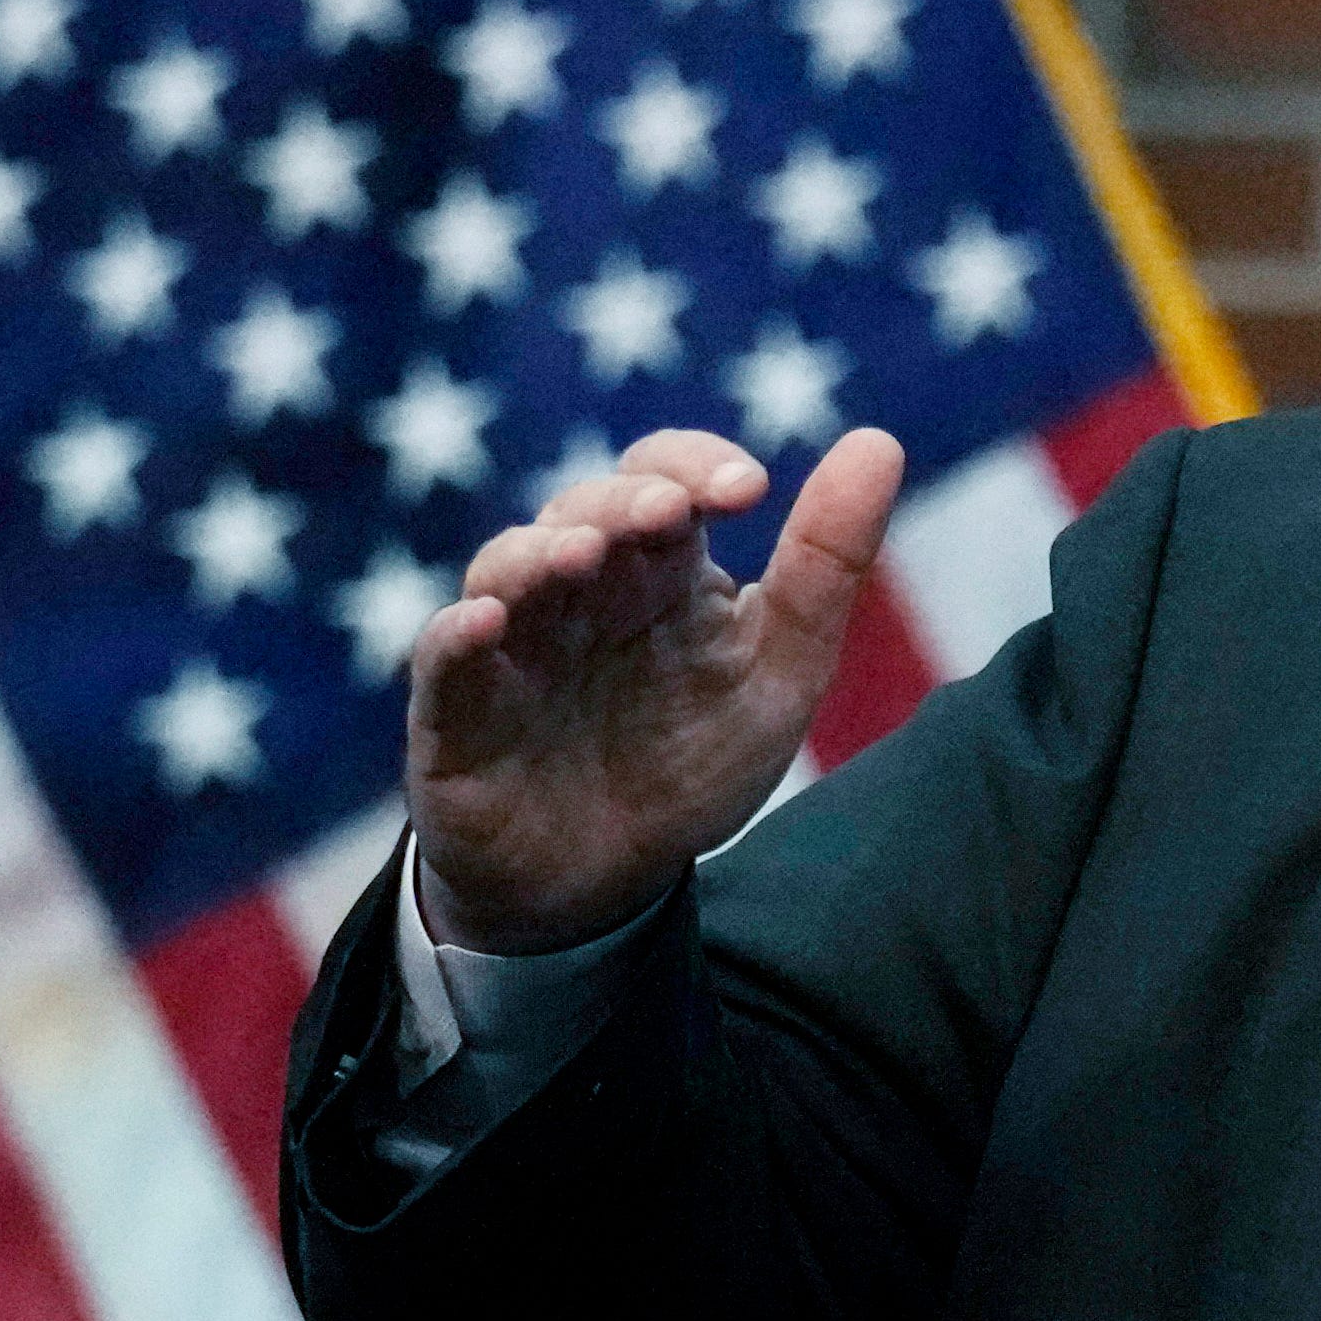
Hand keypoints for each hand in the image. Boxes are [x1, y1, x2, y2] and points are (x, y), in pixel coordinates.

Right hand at [405, 425, 905, 953]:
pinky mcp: (455, 711)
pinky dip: (457, 633)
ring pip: (507, 565)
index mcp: (658, 568)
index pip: (663, 477)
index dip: (694, 465)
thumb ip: (826, 563)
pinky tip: (487, 623)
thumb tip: (878, 439)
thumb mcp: (780, 669)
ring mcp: (512, 641)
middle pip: (586, 508)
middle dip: (623, 502)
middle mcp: (579, 586)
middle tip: (668, 513)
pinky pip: (442, 658)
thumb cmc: (691, 762)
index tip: (747, 488)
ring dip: (542, 551)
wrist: (610, 880)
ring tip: (583, 556)